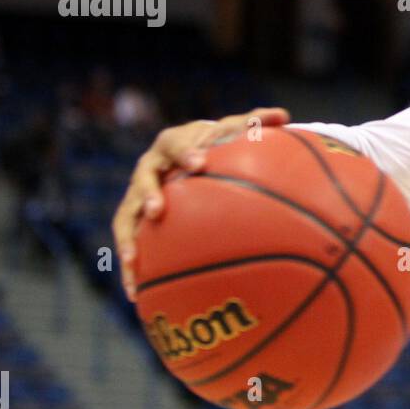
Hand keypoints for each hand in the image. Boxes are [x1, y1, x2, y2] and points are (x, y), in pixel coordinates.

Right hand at [111, 107, 290, 300]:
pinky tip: (136, 293)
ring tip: (132, 260)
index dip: (186, 154)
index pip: (177, 145)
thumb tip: (284, 115)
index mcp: (173, 143)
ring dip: (127, 237)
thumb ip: (255, 124)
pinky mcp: (133, 218)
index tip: (200, 164)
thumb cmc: (214, 143)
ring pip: (125, 215)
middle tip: (156, 210)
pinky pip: (129, 242)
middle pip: (143, 178)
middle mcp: (150, 166)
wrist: (186, 154)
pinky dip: (130, 267)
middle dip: (147, 193)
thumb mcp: (232, 131)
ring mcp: (137, 193)